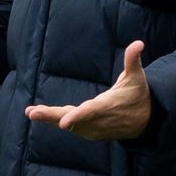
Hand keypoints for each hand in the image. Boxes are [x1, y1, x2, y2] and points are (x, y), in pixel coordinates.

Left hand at [26, 40, 150, 140]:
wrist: (144, 121)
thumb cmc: (138, 95)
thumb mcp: (137, 77)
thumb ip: (133, 60)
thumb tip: (139, 43)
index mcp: (107, 106)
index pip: (90, 112)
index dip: (76, 117)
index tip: (62, 124)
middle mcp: (98, 120)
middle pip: (72, 120)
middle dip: (51, 116)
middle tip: (32, 113)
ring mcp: (93, 129)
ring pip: (68, 124)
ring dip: (49, 118)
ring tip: (31, 112)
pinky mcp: (89, 132)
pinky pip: (70, 126)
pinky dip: (56, 120)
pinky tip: (41, 114)